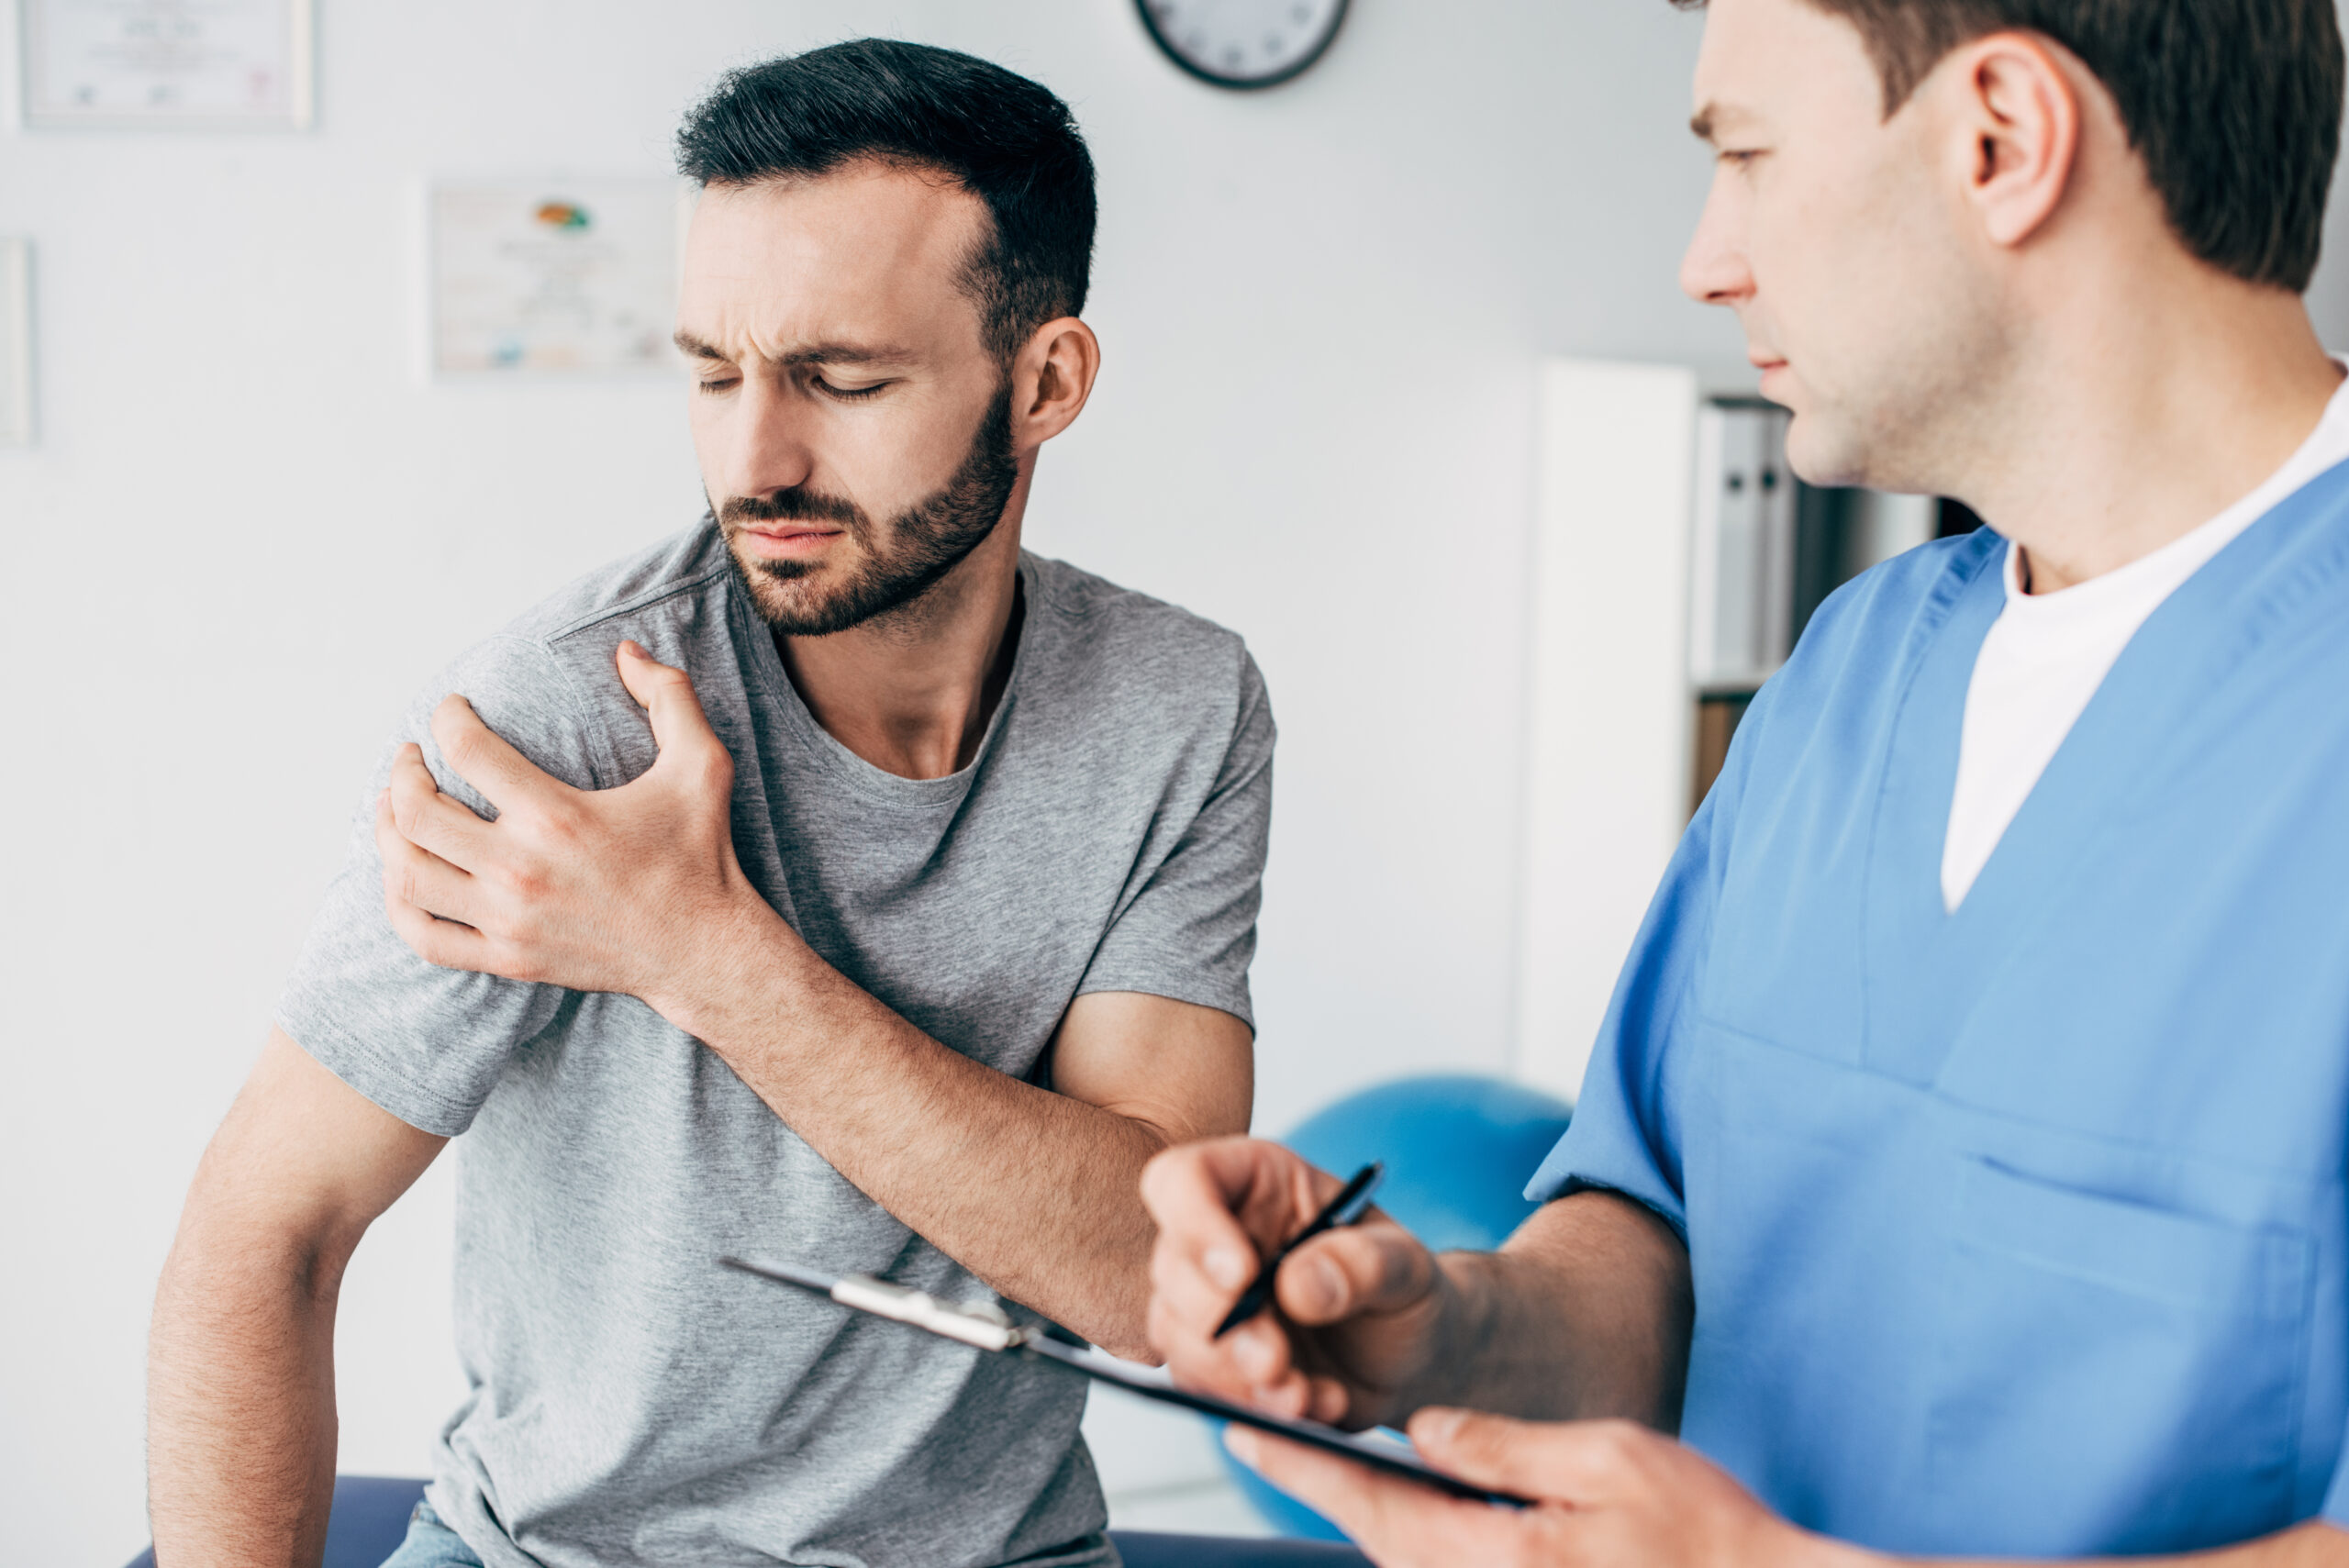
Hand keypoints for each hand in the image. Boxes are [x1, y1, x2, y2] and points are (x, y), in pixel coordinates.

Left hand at [375, 642, 776, 1014]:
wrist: (704, 949)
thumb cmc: (700, 853)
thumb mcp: (703, 764)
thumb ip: (669, 696)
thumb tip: (626, 650)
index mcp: (557, 816)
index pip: (466, 749)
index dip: (447, 717)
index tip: (452, 709)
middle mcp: (521, 869)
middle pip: (416, 811)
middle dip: (403, 772)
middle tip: (412, 758)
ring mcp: (509, 919)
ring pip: (407, 873)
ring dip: (386, 832)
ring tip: (394, 807)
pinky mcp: (507, 957)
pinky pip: (423, 934)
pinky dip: (398, 903)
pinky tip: (403, 872)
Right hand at [1140, 1137, 1452, 1428]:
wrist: (1412, 1359)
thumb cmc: (1405, 1290)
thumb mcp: (1407, 1265)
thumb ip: (1364, 1264)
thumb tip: (1296, 1287)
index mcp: (1256, 1183)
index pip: (1185, 1179)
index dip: (1196, 1223)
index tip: (1242, 1276)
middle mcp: (1220, 1236)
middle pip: (1172, 1267)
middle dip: (1219, 1325)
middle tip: (1276, 1363)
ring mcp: (1208, 1300)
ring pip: (1175, 1334)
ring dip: (1231, 1375)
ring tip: (1305, 1397)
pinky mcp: (1213, 1360)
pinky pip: (1200, 1385)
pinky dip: (1249, 1407)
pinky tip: (1313, 1406)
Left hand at [1225, 1409, 1833, 1567]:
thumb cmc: (1705, 1535)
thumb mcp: (1609, 1459)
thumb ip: (1504, 1446)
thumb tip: (1425, 1431)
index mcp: (1492, 1557)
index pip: (1372, 1506)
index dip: (1302, 1468)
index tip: (1243, 1436)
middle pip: (1380, 1541)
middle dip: (1329, 1489)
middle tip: (1272, 1438)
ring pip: (1410, 1563)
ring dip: (1376, 1514)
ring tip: (1338, 1462)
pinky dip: (1420, 1538)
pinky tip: (1422, 1506)